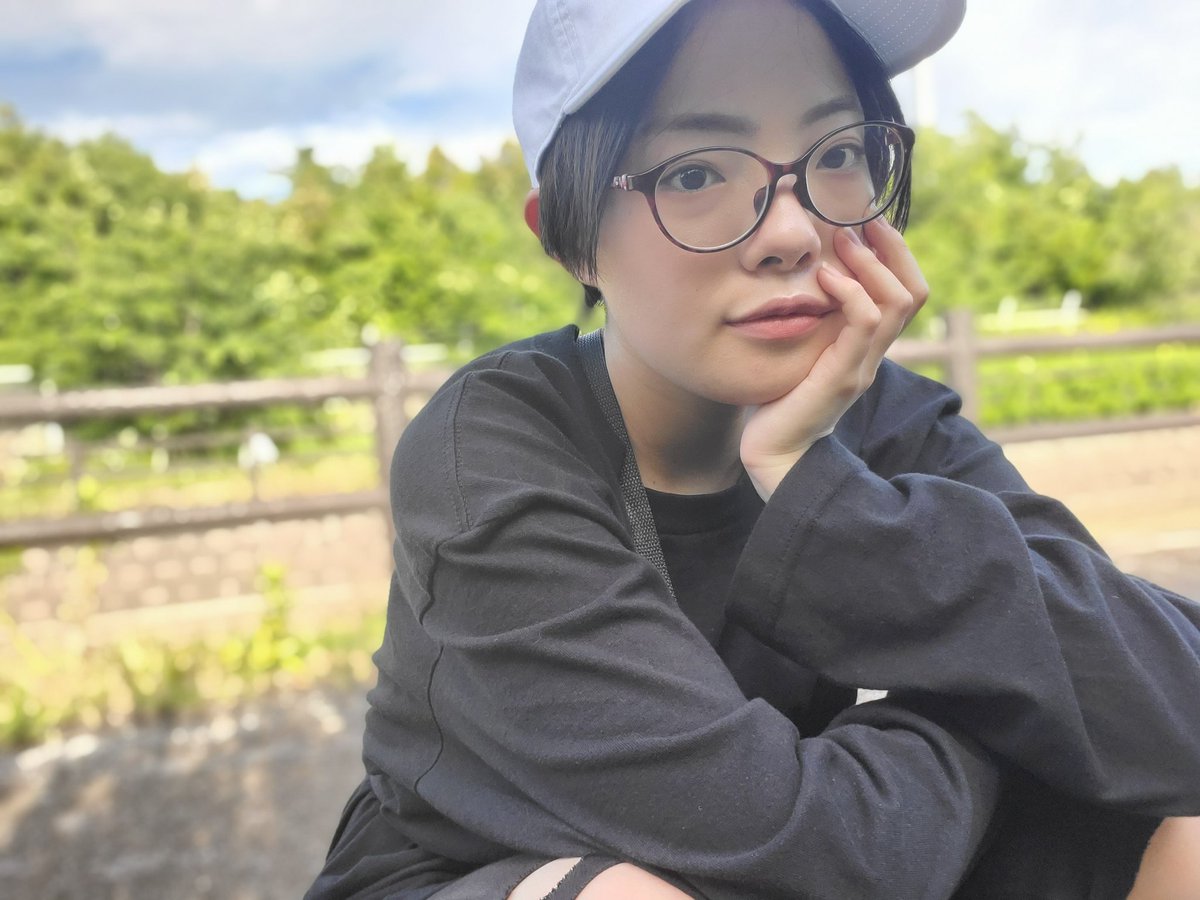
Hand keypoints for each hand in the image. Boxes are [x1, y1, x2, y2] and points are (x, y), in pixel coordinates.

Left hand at [740, 216, 928, 498]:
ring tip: (842, 239)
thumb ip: (810, 324)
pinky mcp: (842, 376)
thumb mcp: (799, 353)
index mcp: (867, 348)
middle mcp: (873, 355)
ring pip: (896, 302)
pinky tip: (824, 277)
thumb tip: (798, 281)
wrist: (774, 457)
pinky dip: (850, 292)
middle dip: (891, 249)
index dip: (897, 255)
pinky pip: (864, 323)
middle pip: (914, 292)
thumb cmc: (778, 404)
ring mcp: (862, 366)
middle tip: (858, 221)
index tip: (870, 223)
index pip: (907, 293)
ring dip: (871, 263)